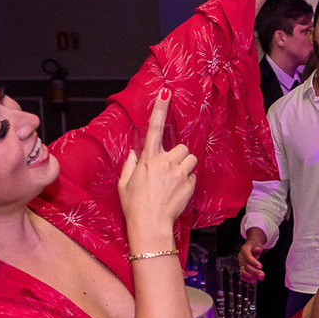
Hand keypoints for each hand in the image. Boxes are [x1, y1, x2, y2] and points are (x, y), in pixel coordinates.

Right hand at [119, 90, 196, 233]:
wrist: (150, 226)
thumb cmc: (134, 206)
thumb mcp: (125, 183)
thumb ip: (131, 165)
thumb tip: (135, 154)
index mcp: (148, 159)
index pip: (154, 128)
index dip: (160, 108)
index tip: (166, 92)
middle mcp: (166, 163)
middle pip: (182, 147)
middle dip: (178, 155)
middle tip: (169, 169)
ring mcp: (180, 174)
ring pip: (191, 159)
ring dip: (185, 166)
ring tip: (174, 180)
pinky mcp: (190, 185)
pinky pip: (193, 176)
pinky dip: (188, 181)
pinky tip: (177, 192)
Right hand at [238, 228, 266, 281]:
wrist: (251, 245)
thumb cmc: (255, 245)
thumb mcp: (257, 244)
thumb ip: (257, 248)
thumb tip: (259, 250)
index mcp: (244, 250)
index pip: (247, 257)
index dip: (253, 262)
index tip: (260, 267)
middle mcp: (241, 257)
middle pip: (246, 265)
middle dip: (254, 271)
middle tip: (262, 275)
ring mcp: (240, 263)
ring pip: (243, 271)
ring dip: (251, 276)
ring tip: (259, 278)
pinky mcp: (241, 267)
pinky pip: (242, 274)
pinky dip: (247, 279)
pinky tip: (254, 281)